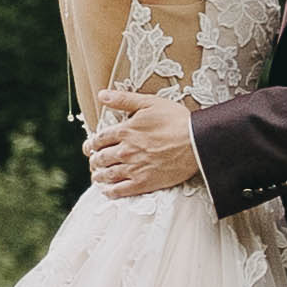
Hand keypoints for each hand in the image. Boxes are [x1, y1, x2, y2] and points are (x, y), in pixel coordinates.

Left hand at [84, 87, 207, 200]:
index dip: (91, 144)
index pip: (99, 139)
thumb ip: (124, 99)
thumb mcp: (150, 102)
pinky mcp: (143, 183)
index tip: (90, 148)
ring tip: (97, 176)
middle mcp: (125, 150)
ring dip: (98, 176)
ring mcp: (133, 168)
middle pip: (100, 158)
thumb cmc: (177, 120)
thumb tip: (102, 95)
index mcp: (125, 130)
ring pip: (107, 175)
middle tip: (94, 162)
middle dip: (94, 160)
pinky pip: (120, 190)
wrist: (197, 142)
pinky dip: (110, 191)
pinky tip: (108, 191)